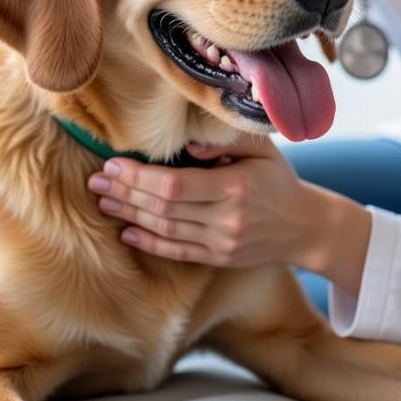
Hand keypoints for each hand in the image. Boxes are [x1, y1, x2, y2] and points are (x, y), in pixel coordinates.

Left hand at [87, 135, 318, 267]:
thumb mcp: (262, 150)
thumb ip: (226, 142)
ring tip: (103, 200)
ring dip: (130, 214)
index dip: (140, 177)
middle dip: (126, 192)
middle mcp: (227, 219)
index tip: (114, 164)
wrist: (304, 226)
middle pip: (164, 208)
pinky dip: (148, 242)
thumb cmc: (279, 180)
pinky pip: (177, 251)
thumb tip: (187, 144)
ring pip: (165, 230)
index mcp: (236, 187)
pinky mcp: (218, 258)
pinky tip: (126, 230)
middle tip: (96, 179)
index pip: (177, 185)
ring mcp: (221, 243)